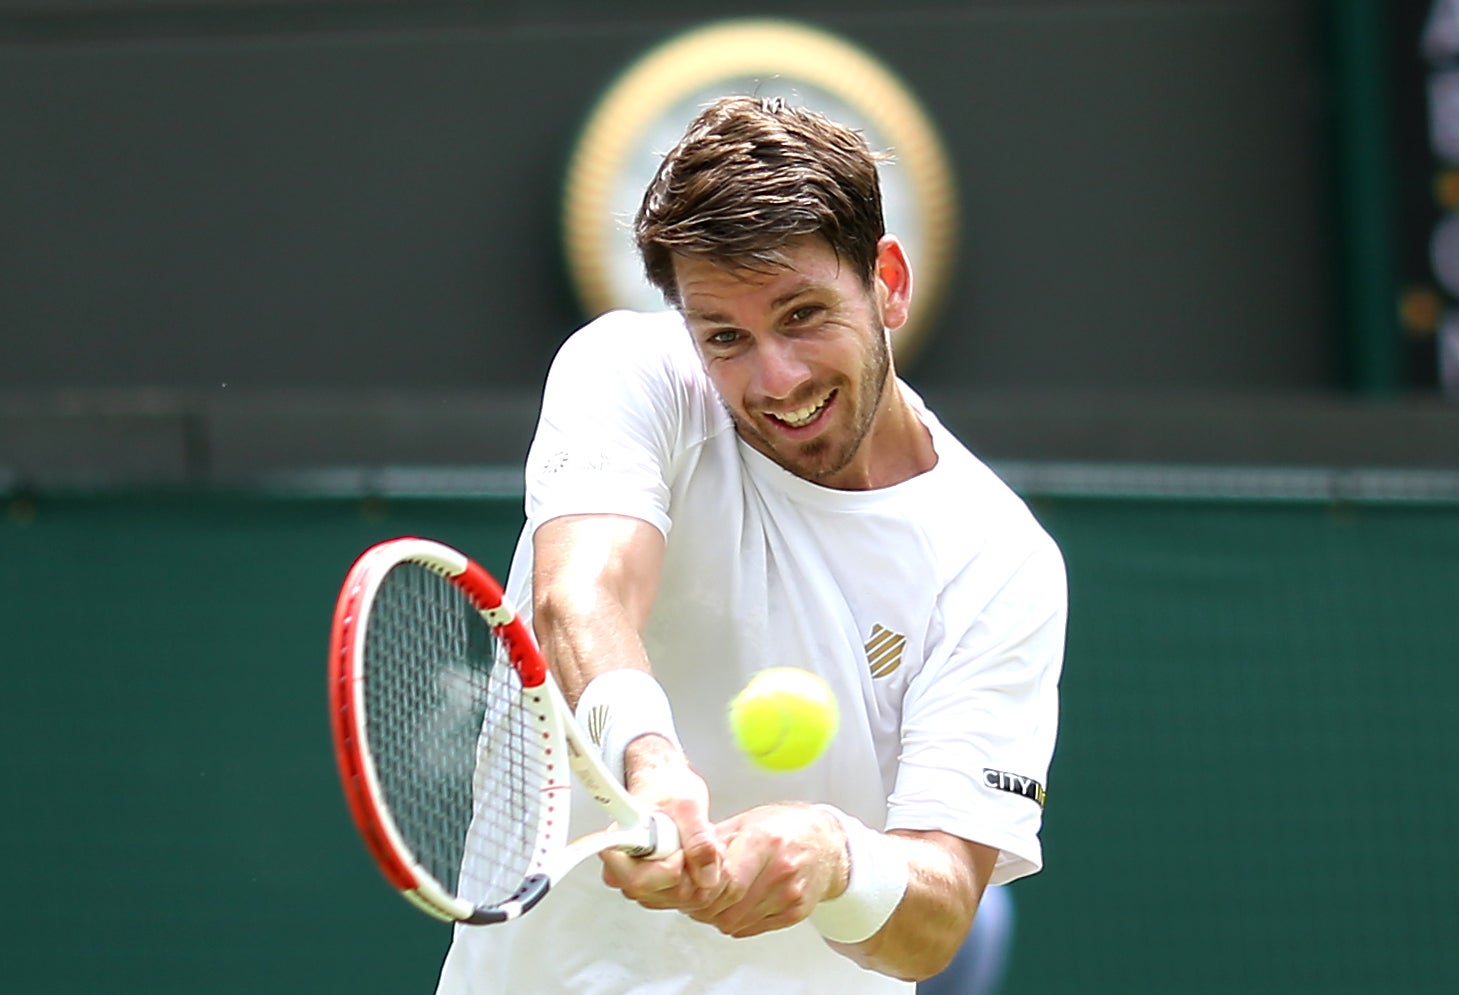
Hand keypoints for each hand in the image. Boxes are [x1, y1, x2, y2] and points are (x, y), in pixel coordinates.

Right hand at [600, 734, 724, 907]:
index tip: (682, 849)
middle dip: (692, 871)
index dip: (670, 870)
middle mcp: (622, 868)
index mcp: (619, 843)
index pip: (640, 881)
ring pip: (674, 898)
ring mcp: (639, 879)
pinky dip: (698, 878)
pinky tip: (700, 856)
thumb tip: (707, 877)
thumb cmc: (667, 786)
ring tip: (701, 842)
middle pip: (660, 894)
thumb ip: (698, 840)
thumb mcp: (689, 806)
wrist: (666, 782)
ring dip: (699, 874)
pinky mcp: (656, 885)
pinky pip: (682, 896)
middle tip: (702, 840)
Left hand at [684, 802, 847, 938]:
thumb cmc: (785, 827)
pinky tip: (733, 903)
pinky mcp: (795, 913)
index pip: (725, 881)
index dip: (700, 889)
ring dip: (714, 915)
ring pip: (734, 922)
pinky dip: (734, 920)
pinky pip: (750, 928)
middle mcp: (780, 870)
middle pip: (727, 906)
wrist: (827, 843)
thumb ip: (712, 842)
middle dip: (701, 905)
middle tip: (691, 895)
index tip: (688, 886)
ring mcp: (790, 895)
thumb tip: (679, 858)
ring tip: (712, 897)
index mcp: (765, 841)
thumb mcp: (745, 821)